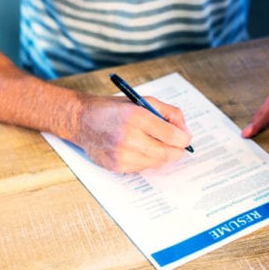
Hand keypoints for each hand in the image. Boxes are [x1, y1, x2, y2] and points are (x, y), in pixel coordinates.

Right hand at [70, 95, 192, 172]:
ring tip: (155, 143)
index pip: (172, 136)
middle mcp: (128, 137)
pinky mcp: (116, 166)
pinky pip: (143, 168)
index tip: (185, 137)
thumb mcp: (142, 101)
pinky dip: (147, 160)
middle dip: (177, 149)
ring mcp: (121, 154)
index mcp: (136, 116)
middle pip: (167, 153)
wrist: (83, 120)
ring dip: (161, 155)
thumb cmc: (114, 109)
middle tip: (177, 144)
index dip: (184, 138)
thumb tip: (185, 132)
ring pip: (157, 163)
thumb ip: (168, 113)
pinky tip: (139, 149)